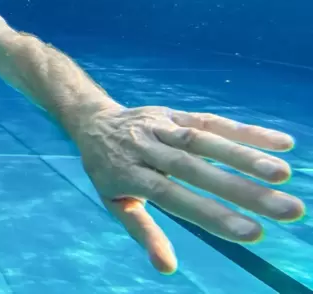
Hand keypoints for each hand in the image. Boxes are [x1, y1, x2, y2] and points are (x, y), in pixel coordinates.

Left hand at [74, 105, 305, 273]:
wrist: (93, 121)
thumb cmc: (108, 171)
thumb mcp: (114, 202)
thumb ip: (142, 231)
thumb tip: (167, 267)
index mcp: (129, 174)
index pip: (173, 195)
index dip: (211, 214)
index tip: (253, 234)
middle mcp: (146, 147)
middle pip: (194, 168)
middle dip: (242, 189)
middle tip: (288, 210)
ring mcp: (160, 126)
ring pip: (203, 139)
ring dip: (246, 155)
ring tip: (283, 175)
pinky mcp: (174, 112)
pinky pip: (211, 120)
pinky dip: (246, 130)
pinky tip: (282, 143)